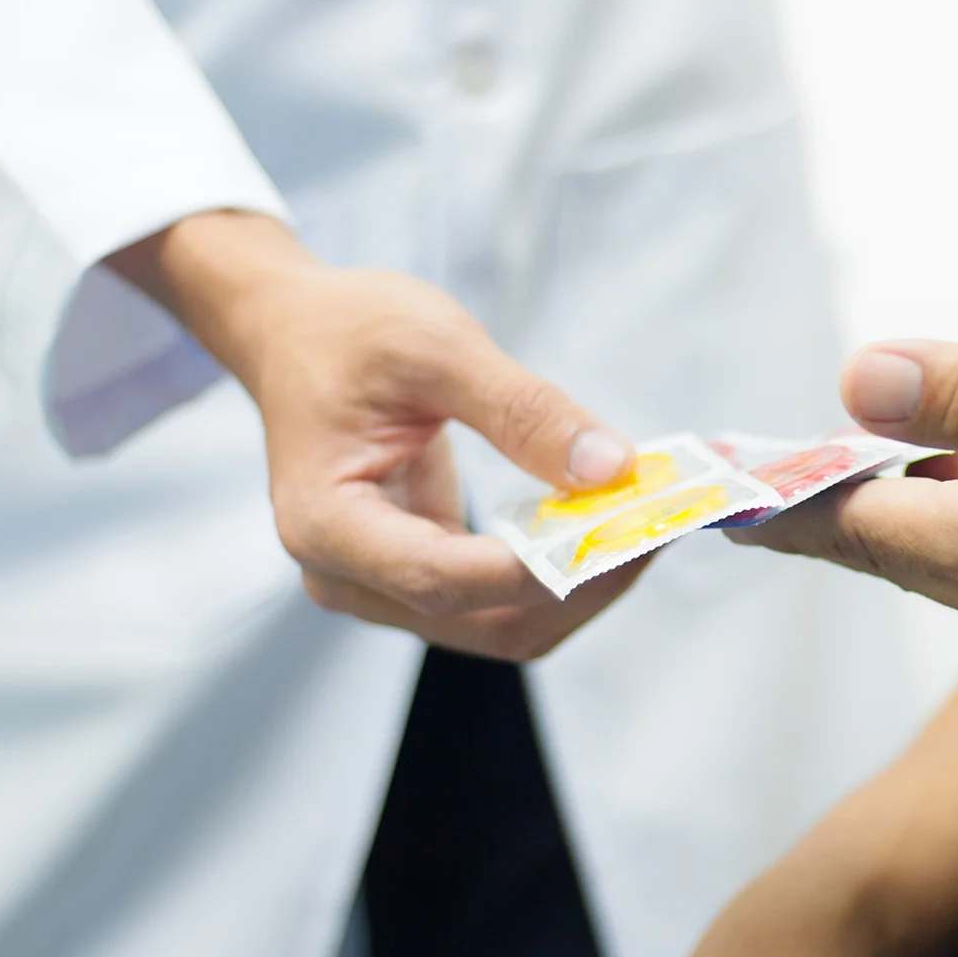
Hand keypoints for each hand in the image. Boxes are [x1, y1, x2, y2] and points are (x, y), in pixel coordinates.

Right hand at [112, 212, 641, 659]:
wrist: (295, 334)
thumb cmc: (347, 332)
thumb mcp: (436, 346)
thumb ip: (523, 410)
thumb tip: (611, 469)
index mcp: (327, 522)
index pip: (442, 578)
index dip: (539, 571)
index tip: (623, 530)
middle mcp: (345, 575)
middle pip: (484, 621)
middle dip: (580, 585)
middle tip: (662, 526)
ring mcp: (380, 586)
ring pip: (502, 625)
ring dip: (581, 587)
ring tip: (648, 524)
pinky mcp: (416, 576)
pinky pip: (500, 600)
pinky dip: (560, 573)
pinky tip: (607, 526)